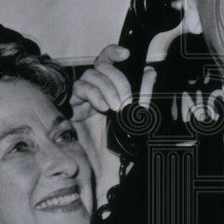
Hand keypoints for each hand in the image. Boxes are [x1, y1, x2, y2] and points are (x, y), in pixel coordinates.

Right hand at [71, 45, 156, 206]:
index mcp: (113, 89)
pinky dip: (93, 94)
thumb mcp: (139, 118)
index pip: (110, 62)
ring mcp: (85, 98)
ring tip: (115, 108)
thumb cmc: (122, 146)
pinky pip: (80, 88)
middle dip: (117, 80)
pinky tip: (102, 107)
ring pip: (92, 75)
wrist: (106, 171)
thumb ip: (144, 95)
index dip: (114, 52)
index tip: (127, 54)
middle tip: (125, 101)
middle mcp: (98, 90)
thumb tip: (150, 72)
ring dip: (106, 88)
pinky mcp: (73, 108)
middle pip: (102, 66)